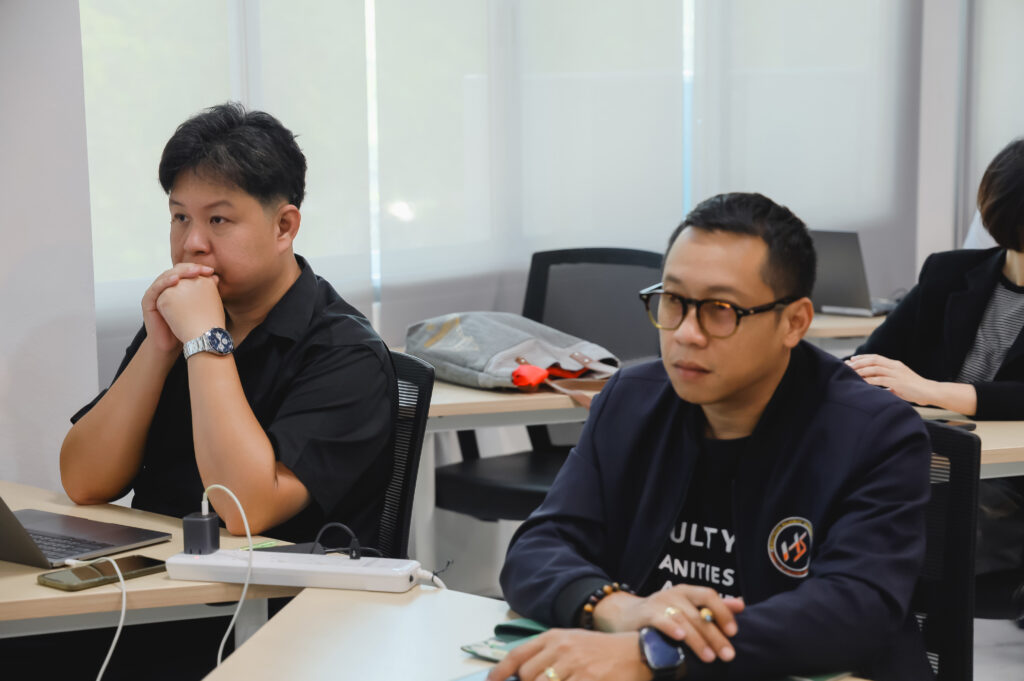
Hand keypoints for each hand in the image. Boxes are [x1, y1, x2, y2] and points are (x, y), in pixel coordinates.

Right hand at [155, 270, 224, 343]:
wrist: (172, 345)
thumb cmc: (187, 327)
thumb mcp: (198, 307)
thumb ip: (204, 292)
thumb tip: (216, 277)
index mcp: (176, 287)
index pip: (186, 272)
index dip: (197, 269)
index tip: (211, 271)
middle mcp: (165, 288)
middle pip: (176, 271)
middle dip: (190, 268)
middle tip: (202, 269)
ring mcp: (155, 293)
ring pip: (166, 277)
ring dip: (179, 273)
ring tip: (192, 272)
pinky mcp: (147, 301)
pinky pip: (155, 288)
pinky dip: (165, 282)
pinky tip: (176, 280)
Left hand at [487, 630, 651, 680]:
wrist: (637, 652)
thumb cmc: (602, 651)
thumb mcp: (572, 643)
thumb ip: (547, 655)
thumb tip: (522, 675)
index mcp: (555, 637)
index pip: (518, 655)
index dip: (500, 672)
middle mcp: (562, 648)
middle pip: (528, 676)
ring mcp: (575, 666)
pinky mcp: (588, 680)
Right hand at [594, 587, 743, 663]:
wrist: (625, 614)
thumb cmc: (663, 613)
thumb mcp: (687, 607)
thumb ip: (713, 606)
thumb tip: (740, 605)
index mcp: (687, 592)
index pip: (709, 595)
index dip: (723, 612)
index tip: (734, 632)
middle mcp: (674, 594)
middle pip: (699, 614)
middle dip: (716, 636)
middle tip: (728, 655)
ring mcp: (659, 602)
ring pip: (683, 620)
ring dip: (698, 639)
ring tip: (710, 657)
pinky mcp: (646, 614)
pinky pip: (661, 620)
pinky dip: (671, 628)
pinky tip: (680, 638)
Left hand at [846, 354, 935, 405]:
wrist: (930, 392)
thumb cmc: (916, 390)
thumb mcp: (900, 384)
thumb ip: (890, 384)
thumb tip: (881, 389)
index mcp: (895, 364)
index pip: (876, 357)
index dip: (863, 357)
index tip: (852, 359)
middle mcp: (895, 366)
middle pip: (873, 361)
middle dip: (859, 362)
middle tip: (847, 365)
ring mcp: (896, 373)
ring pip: (874, 369)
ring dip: (861, 371)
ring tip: (851, 373)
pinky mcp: (897, 382)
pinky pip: (879, 379)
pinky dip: (869, 380)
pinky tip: (861, 382)